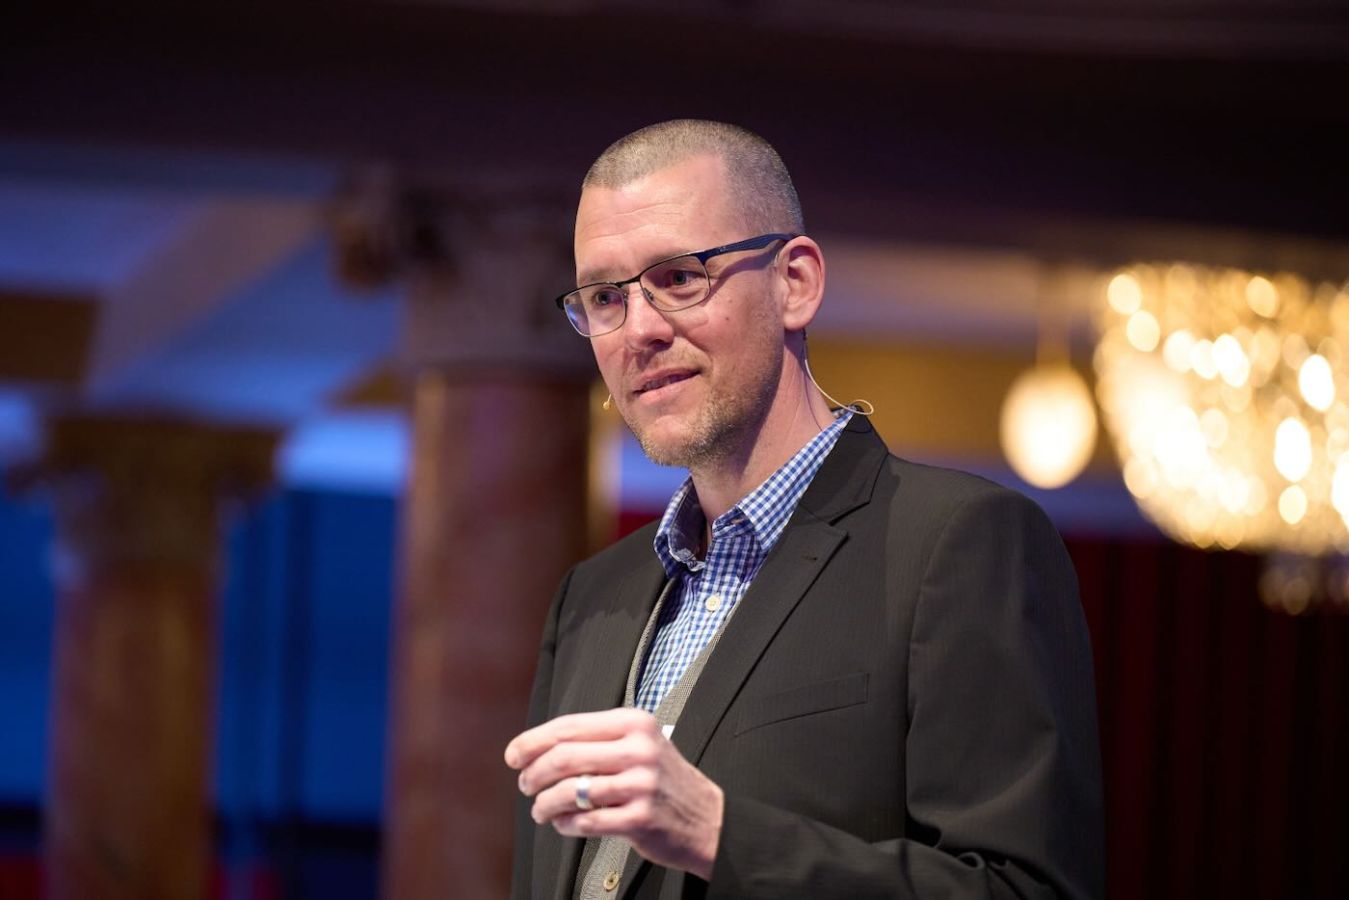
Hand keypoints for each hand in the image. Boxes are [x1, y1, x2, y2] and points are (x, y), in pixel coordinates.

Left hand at [504, 708, 722, 880]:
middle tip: (526, 785)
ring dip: (545, 804)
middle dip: (533, 774)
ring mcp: (640, 785)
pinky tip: (564, 824)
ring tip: (541, 810)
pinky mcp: (639, 819)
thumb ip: (599, 740)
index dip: (532, 741)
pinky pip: (585, 821)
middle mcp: (638, 750)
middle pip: (563, 757)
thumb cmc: (665, 782)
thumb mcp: (641, 744)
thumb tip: (539, 747)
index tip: (514, 755)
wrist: (709, 819)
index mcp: (634, 724)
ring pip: (570, 791)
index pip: (569, 727)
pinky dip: (566, 824)